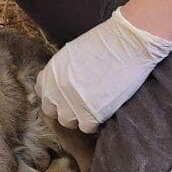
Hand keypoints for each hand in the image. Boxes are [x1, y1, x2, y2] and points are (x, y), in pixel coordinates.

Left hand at [36, 8, 171, 132]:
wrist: (128, 43)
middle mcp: (56, 88)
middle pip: (52, 111)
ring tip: (95, 106)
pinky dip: (96, 121)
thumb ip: (62, 72)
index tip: (67, 96)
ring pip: (68, 121)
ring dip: (80, 116)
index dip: (56, 96)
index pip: (42, 93)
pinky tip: (105, 109)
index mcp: (51, 71)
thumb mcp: (73, 53)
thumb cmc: (106, 43)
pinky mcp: (90, 114)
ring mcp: (71, 102)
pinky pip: (87, 127)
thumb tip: (61, 87)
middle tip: (82, 103)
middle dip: (66, 108)